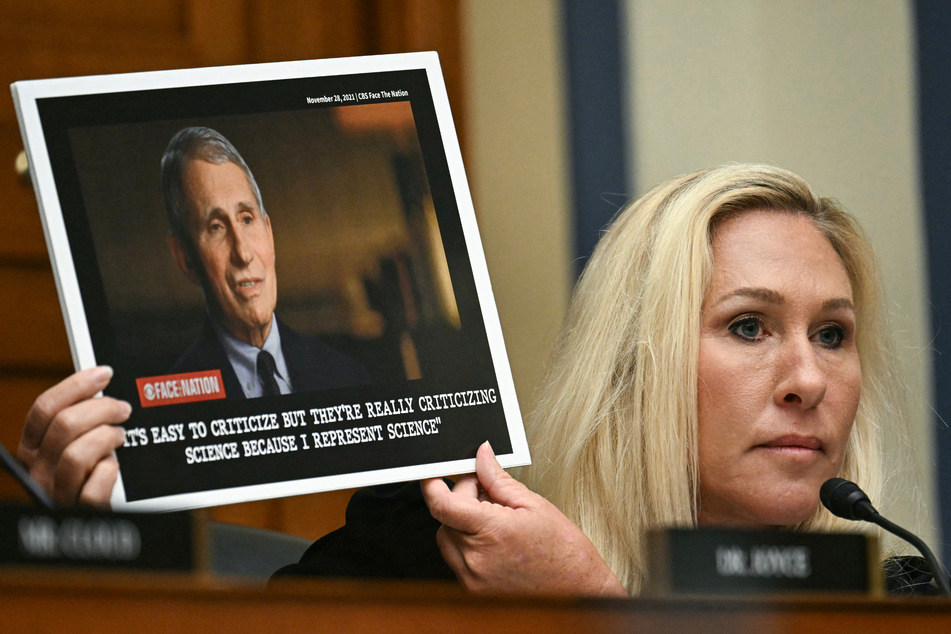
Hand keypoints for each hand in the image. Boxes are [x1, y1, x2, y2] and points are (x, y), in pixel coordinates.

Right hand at [18, 367, 129, 507]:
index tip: (104, 374)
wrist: (91, 525)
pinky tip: (115, 465)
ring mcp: (57, 493)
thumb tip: (99, 389)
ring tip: (120, 436)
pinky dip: (109, 471)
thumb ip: (77, 423)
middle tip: (123, 409)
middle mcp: (38, 470)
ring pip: (76, 454)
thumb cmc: (85, 475)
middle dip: (101, 409)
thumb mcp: (71, 446)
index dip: (76, 386)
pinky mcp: (79, 511)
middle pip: (64, 425)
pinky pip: (93, 488)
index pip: (44, 408)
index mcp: (32, 449)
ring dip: (106, 438)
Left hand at [421, 442, 627, 596]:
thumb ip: (498, 479)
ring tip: (496, 522)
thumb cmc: (564, 554)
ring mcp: (473, 579)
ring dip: (462, 524)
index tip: (433, 475)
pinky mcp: (473, 591)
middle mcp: (476, 560)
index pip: (442, 504)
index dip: (432, 485)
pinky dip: (468, 545)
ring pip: (448, 538)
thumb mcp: (534, 505)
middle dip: (462, 500)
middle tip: (488, 495)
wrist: (579, 593)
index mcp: (492, 532)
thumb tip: (482, 456)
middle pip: (445, 518)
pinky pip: (457, 559)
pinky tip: (495, 542)